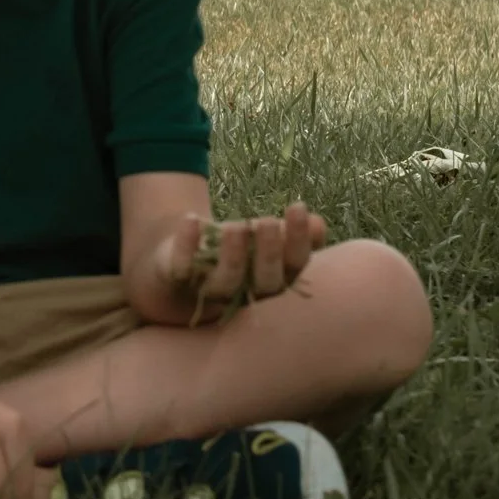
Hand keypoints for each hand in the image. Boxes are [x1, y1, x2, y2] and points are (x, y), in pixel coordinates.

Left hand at [133, 203, 328, 325]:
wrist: (179, 273)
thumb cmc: (233, 254)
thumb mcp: (262, 240)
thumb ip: (289, 234)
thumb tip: (318, 223)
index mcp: (273, 281)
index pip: (294, 266)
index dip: (299, 240)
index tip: (298, 206)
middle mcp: (246, 292)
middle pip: (265, 281)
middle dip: (268, 253)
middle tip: (266, 221)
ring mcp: (211, 291)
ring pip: (226, 282)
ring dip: (233, 255)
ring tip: (236, 226)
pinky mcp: (179, 281)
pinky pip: (183, 269)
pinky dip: (186, 244)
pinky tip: (192, 218)